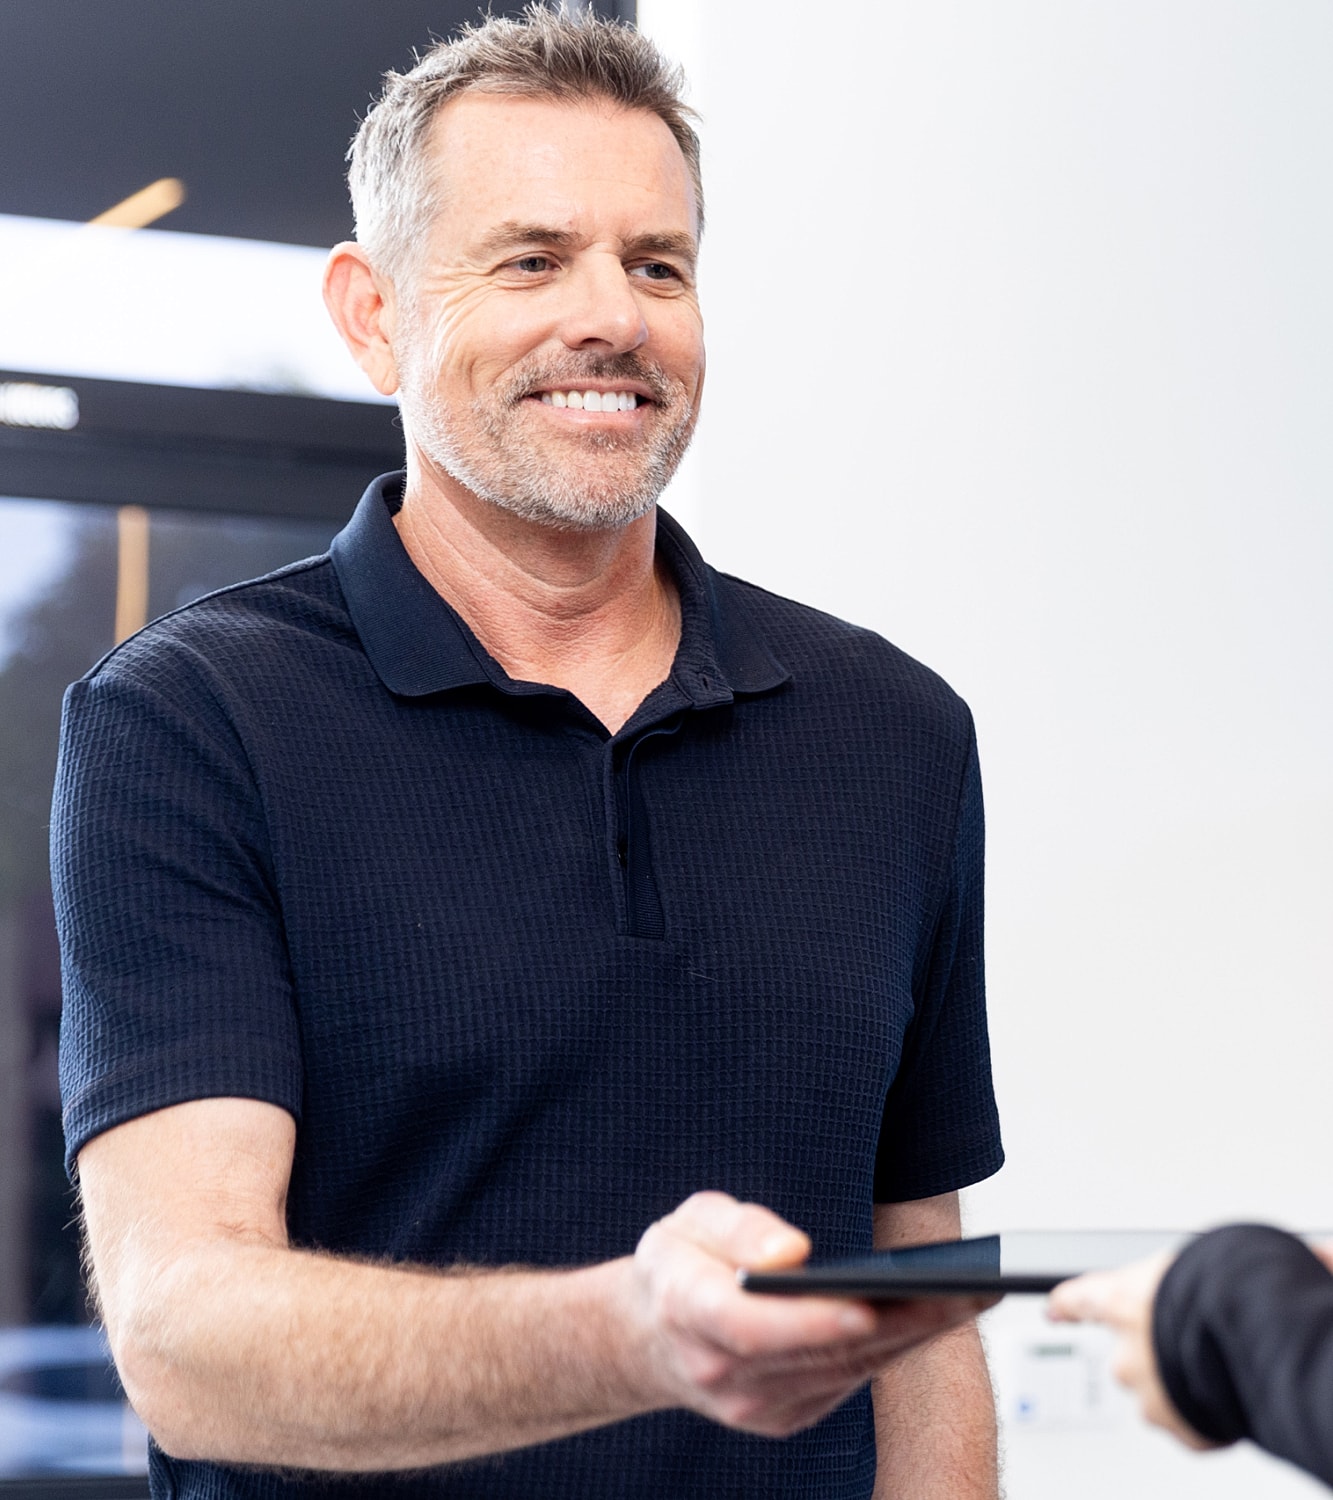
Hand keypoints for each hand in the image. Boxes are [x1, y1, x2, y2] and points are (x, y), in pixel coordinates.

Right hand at [627, 1191, 995, 1437]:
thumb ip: (736, 1228)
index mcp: (689, 1312)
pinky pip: (847, 1382)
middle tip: (963, 1290)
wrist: (649, 1334)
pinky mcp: (785, 1416)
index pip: (753, 1327)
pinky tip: (933, 1317)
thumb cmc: (679, 1263)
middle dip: (897, 1323)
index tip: (866, 1304)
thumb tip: (791, 1251)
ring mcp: (756, 1405)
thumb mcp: (690, 1220)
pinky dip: (891, 1350)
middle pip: (820, 1353)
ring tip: (969, 1296)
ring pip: (845, 1372)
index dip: (811, 1320)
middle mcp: (722, 1372)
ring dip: (910, 1337)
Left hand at [1047, 1253, 1216, 1449]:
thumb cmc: (1223, 1292)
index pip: (1079, 1300)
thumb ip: (1168, 1283)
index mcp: (1121, 1303)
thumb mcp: (1184, 1266)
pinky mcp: (1183, 1431)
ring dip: (1180, 1384)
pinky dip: (1205, 1413)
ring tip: (1218, 1367)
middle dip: (1155, 1352)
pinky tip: (1228, 1394)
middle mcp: (1127, 1356)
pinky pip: (1191, 1423)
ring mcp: (1152, 1398)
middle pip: (1130, 1356)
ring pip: (1160, 1393)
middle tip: (1191, 1340)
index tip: (1054, 1311)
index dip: (1067, 1306)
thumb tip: (1170, 1288)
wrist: (1256, 1341)